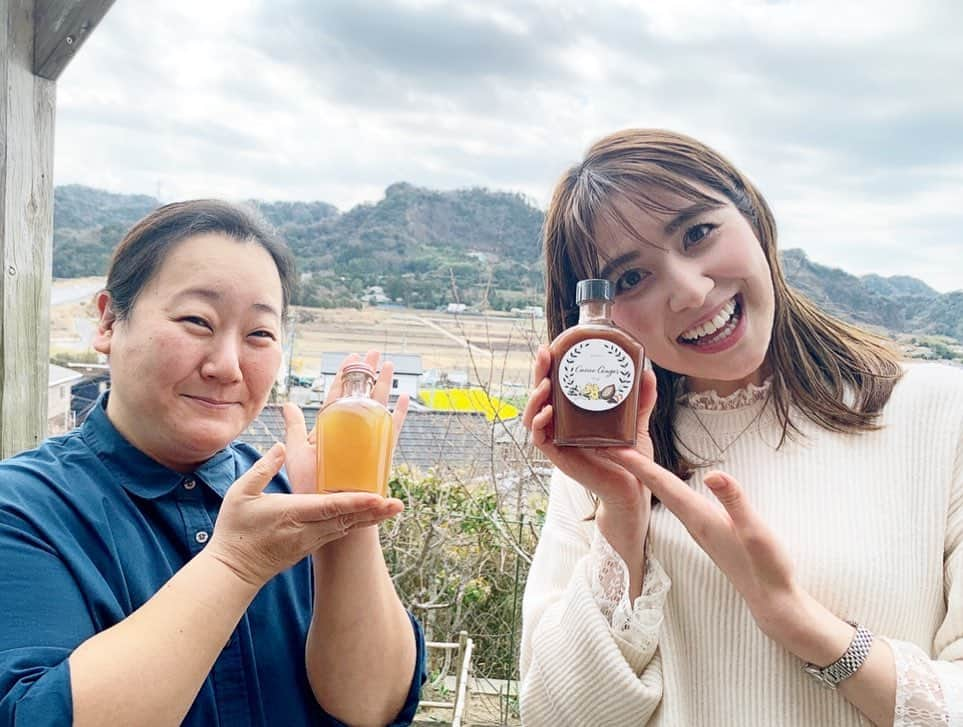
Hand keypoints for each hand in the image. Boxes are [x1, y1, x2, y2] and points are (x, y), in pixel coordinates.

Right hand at [206, 442, 402, 587]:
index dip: (357, 501)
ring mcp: (311, 541)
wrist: (233, 570)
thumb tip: (281, 446)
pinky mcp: (311, 547)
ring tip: (393, 508)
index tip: (378, 496)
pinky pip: (339, 534)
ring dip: (371, 518)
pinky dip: (356, 524)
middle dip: (375, 511)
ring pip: (347, 528)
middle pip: (348, 519)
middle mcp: (307, 530)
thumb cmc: (235, 530)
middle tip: (399, 503)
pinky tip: (370, 517)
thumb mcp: (241, 494)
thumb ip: (263, 468)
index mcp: (292, 513)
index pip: (331, 506)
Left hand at [282, 350, 409, 493]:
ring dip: (383, 387)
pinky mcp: (378, 455)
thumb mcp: (297, 453)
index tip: (350, 357)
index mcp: (329, 430)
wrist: (328, 513)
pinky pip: (391, 431)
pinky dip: (397, 415)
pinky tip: (404, 399)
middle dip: (367, 374)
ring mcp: (364, 443)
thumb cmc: (309, 488)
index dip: (344, 377)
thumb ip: (294, 428)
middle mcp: (349, 433)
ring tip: (389, 366)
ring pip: (377, 408)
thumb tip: (287, 404)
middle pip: (361, 397)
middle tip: (374, 352)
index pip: (338, 396)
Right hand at [522, 345, 657, 512]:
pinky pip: (539, 439)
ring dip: (534, 399)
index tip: (550, 348)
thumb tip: (647, 373)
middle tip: (544, 355)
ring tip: (544, 385)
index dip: (548, 369)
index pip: (554, 388)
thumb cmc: (628, 458)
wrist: (632, 490)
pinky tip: (548, 412)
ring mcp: (557, 442)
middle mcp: (561, 427)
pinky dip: (540, 423)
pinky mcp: (558, 457)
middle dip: (538, 374)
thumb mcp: (634, 423)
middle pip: (539, 397)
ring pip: (532, 417)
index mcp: (573, 416)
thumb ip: (639, 400)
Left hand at [603, 448, 805, 642]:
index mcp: (700, 518)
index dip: (638, 465)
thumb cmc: (766, 566)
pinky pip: (676, 500)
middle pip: (657, 487)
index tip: (614, 448)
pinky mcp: (705, 529)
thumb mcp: (755, 531)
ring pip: (665, 493)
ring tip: (627, 455)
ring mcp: (697, 526)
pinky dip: (663, 485)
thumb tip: (712, 473)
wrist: (769, 598)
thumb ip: (735, 501)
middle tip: (607, 443)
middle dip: (633, 465)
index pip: (663, 485)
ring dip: (645, 474)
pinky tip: (659, 480)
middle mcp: (692, 521)